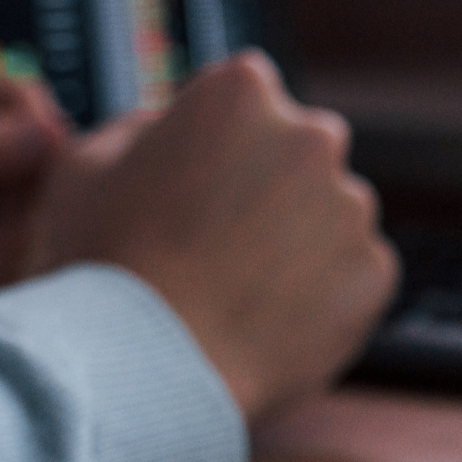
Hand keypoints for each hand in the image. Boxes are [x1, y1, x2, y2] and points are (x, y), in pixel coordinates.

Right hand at [26, 53, 397, 420]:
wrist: (148, 369)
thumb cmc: (104, 267)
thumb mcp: (83, 165)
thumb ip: (139, 127)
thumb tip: (167, 127)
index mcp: (242, 92)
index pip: (244, 97)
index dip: (214, 141)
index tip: (192, 181)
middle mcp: (313, 136)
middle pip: (296, 152)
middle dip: (265, 185)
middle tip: (213, 241)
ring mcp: (352, 206)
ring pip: (328, 214)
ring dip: (296, 240)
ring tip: (235, 289)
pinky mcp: (377, 271)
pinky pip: (352, 274)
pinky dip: (323, 293)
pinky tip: (266, 318)